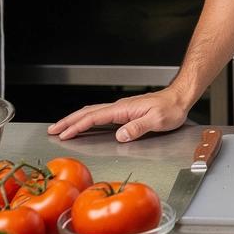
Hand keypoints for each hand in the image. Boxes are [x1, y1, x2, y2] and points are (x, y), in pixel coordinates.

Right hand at [47, 88, 188, 142]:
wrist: (180, 98)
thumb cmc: (171, 109)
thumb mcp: (157, 120)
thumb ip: (138, 127)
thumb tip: (120, 135)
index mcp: (124, 109)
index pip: (95, 117)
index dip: (77, 126)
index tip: (63, 134)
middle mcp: (120, 107)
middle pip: (88, 112)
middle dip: (69, 121)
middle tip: (52, 130)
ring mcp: (122, 109)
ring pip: (93, 112)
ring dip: (76, 119)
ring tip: (62, 128)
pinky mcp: (126, 112)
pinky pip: (101, 115)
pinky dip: (87, 119)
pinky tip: (85, 124)